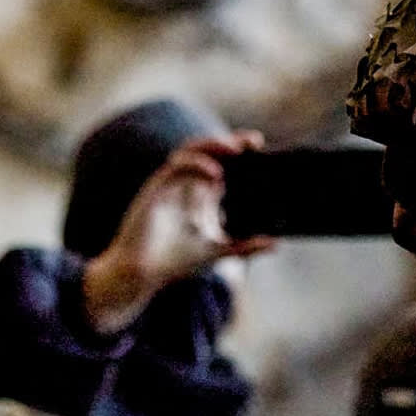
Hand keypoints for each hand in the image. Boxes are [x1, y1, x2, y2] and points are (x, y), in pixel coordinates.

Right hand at [78, 134, 275, 334]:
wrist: (140, 274)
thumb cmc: (173, 262)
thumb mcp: (217, 251)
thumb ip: (245, 246)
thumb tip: (275, 244)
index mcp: (200, 194)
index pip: (222, 162)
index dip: (239, 150)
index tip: (259, 146)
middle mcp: (185, 184)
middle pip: (208, 150)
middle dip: (230, 141)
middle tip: (254, 142)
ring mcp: (170, 184)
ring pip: (191, 150)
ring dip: (213, 145)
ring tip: (236, 149)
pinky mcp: (156, 189)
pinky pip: (176, 166)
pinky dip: (197, 165)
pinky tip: (215, 174)